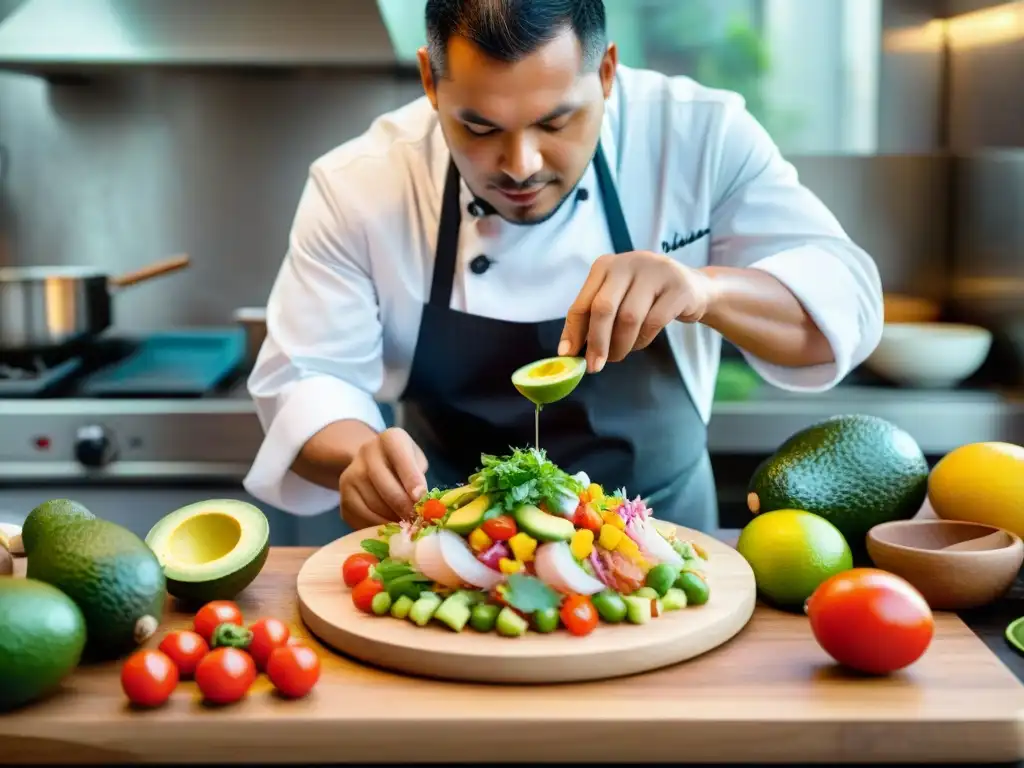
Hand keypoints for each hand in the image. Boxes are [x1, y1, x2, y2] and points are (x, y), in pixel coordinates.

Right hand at [339, 427, 428, 529]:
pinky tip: (390, 529)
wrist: (373, 464)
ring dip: (392, 520)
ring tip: (406, 526)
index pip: (401, 460)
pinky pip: (361, 518)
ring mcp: (350, 475)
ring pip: (373, 505)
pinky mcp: (343, 498)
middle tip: (417, 521)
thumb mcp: (416, 461)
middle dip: (403, 507)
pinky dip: (377, 527)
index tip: (421, 498)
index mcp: (390, 439)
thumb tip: (421, 505)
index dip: (412, 480)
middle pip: (385, 486)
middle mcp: (366, 453)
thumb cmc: (403, 465)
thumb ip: (419, 478)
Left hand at [559, 251, 714, 371]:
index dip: (573, 331)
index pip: (582, 302)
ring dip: (621, 345)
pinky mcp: (678, 288)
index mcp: (605, 266)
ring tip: (618, 355)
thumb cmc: (646, 298)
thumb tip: (569, 350)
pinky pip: (653, 322)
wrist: (694, 288)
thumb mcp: (617, 298)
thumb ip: (594, 318)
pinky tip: (639, 344)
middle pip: (604, 308)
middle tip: (594, 366)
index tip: (568, 355)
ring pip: (629, 318)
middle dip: (597, 342)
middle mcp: (628, 263)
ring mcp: (655, 272)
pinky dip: (642, 340)